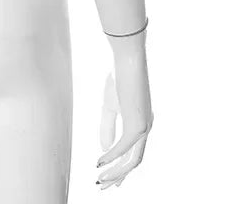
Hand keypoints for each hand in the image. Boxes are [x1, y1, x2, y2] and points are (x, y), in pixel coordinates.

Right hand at [95, 33, 152, 188]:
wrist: (127, 59)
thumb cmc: (118, 76)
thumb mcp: (110, 105)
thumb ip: (108, 127)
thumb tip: (105, 150)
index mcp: (142, 122)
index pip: (134, 152)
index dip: (121, 168)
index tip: (109, 180)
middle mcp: (146, 128)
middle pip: (135, 161)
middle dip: (118, 176)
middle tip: (102, 187)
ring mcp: (144, 127)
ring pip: (133, 161)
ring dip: (116, 172)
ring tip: (100, 180)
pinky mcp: (136, 124)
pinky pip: (123, 148)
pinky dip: (111, 157)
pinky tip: (98, 161)